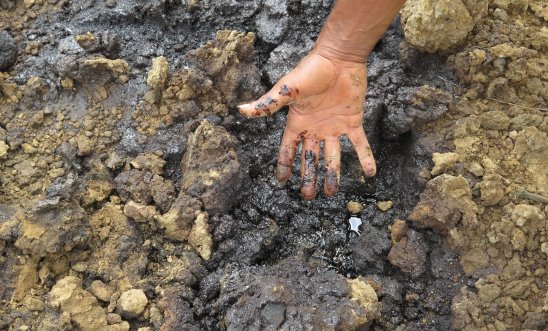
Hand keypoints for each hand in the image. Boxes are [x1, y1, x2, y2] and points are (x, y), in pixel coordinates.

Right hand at [238, 52, 375, 199]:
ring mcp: (334, 127)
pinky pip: (360, 144)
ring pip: (332, 156)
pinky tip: (370, 174)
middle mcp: (315, 128)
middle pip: (310, 158)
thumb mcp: (287, 90)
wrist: (338, 58)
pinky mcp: (353, 122)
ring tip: (330, 193)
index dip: (285, 165)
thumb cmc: (311, 71)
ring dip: (332, 174)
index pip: (289, 149)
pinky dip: (365, 158)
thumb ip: (268, 104)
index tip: (282, 181)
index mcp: (298, 123)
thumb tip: (241, 110)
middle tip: (308, 197)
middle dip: (308, 177)